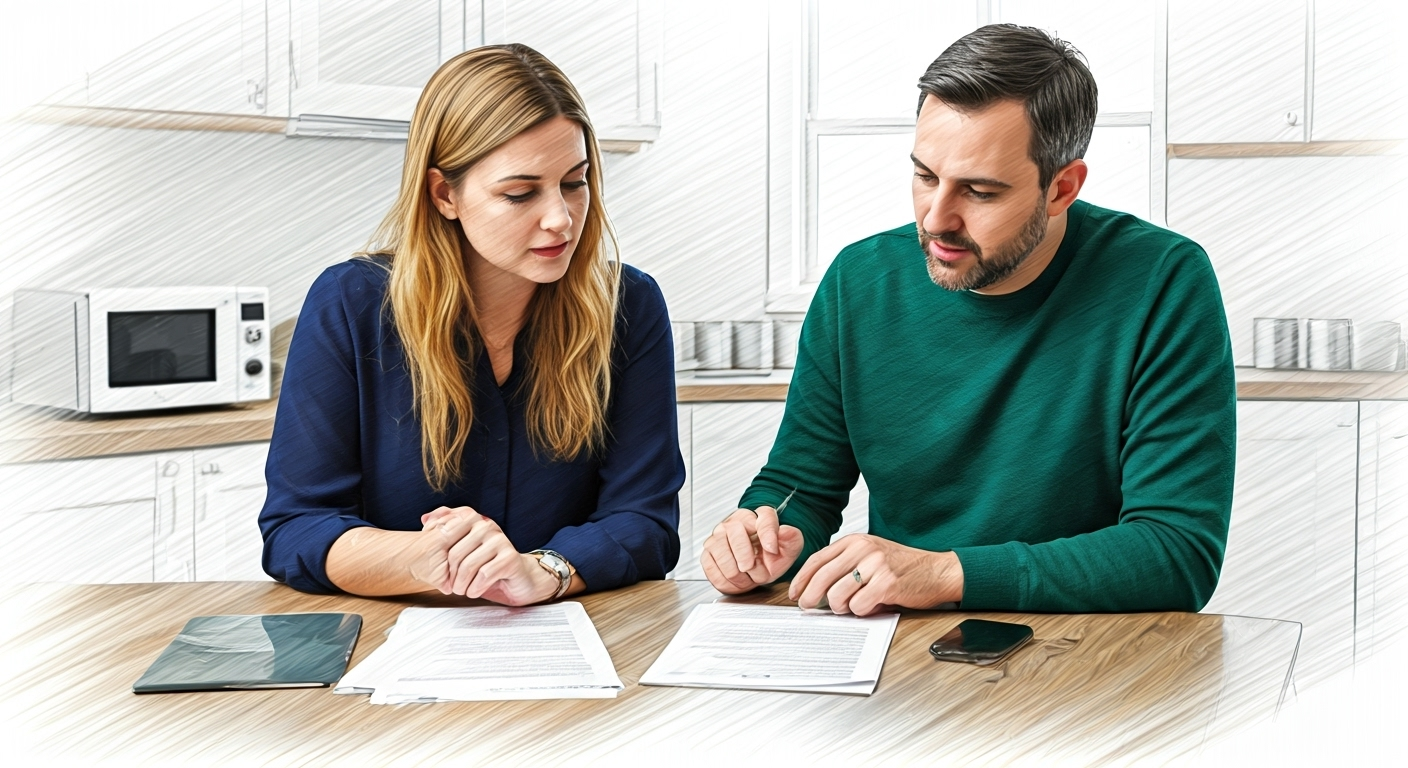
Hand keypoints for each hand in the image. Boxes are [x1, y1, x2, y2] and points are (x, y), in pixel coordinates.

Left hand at [415, 507, 556, 604]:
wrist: (518, 579)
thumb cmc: (487, 566)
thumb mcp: (463, 549)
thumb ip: (445, 531)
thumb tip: (424, 518)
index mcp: (475, 521)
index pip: (447, 530)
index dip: (439, 552)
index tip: (438, 568)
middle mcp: (488, 526)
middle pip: (455, 553)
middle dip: (450, 575)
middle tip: (451, 586)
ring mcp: (500, 541)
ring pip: (469, 565)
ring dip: (462, 584)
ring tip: (462, 590)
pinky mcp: (510, 558)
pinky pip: (484, 575)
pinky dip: (476, 588)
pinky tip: (475, 591)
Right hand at [700, 506, 803, 593]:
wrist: (758, 569)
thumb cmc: (771, 556)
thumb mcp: (788, 549)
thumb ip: (791, 539)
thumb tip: (785, 530)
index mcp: (757, 517)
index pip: (763, 518)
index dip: (767, 533)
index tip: (772, 549)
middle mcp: (733, 523)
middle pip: (735, 534)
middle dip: (748, 560)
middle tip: (757, 570)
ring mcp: (717, 537)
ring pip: (723, 556)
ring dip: (738, 574)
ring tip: (748, 576)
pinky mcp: (707, 554)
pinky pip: (712, 570)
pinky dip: (727, 582)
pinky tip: (737, 579)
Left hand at [789, 534, 963, 615]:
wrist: (936, 571)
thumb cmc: (902, 567)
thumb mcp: (869, 555)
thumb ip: (845, 564)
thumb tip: (813, 586)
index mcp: (855, 541)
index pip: (817, 559)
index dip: (801, 579)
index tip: (794, 592)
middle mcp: (863, 549)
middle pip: (821, 577)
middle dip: (810, 596)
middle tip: (808, 607)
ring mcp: (875, 565)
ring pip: (837, 594)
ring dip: (840, 607)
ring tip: (851, 606)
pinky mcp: (886, 584)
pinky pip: (858, 606)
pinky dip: (861, 612)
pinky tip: (871, 606)